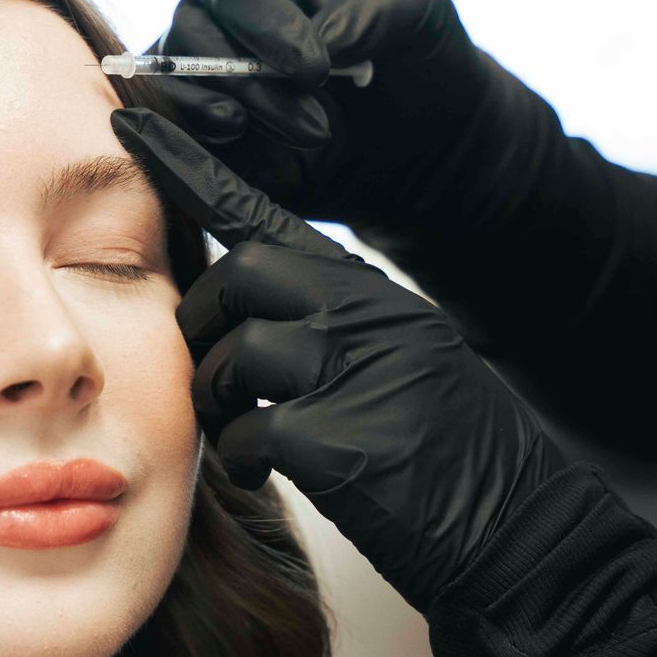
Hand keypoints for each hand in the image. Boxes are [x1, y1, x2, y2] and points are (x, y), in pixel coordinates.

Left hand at [111, 106, 566, 611]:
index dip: (191, 170)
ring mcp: (354, 373)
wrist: (522, 532)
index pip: (265, 213)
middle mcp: (367, 314)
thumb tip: (239, 309)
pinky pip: (245, 434)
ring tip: (262, 441)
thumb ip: (329, 320)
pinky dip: (245, 462)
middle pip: (239, 279)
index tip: (134, 123)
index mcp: (374, 290)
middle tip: (224, 382)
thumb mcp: (402, 358)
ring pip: (234, 361)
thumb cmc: (451, 456)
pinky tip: (276, 476)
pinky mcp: (336, 443)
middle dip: (207, 330)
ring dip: (225, 408)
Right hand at [146, 0, 550, 237]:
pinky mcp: (203, 151)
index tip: (313, 69)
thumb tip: (320, 37)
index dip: (265, 27)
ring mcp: (201, 93)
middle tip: (317, 125)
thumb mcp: (419, 9)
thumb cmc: (418, 59)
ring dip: (228, 125)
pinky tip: (272, 172)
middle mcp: (214, 31)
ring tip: (300, 141)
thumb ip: (374, 5)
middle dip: (250, 86)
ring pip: (176, 100)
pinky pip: (182, 154)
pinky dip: (216, 163)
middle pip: (191, 45)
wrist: (424, 146)